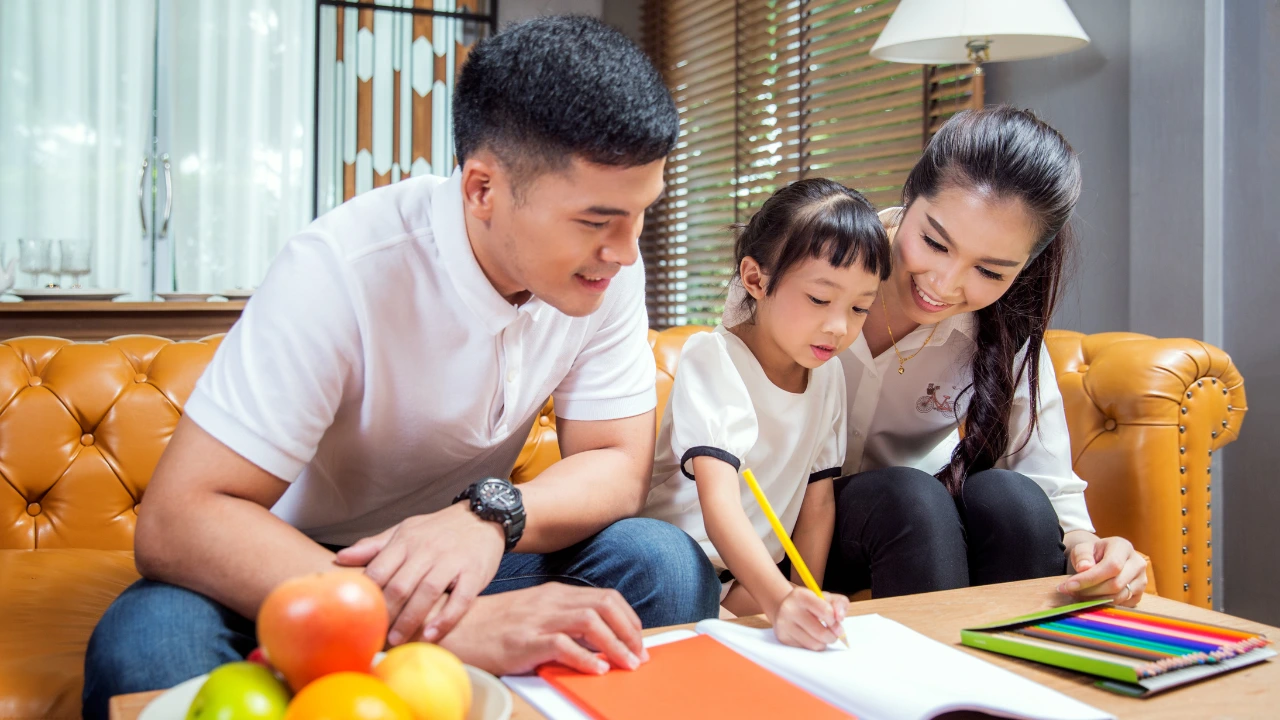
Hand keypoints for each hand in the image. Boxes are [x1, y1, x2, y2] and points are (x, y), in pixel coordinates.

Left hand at [334, 503, 504, 644]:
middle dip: (386, 614)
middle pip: (400, 586)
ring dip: (410, 620)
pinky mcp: (474, 572)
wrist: (483, 516)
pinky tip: (432, 634)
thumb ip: (374, 546)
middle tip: (375, 637)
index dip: (367, 597)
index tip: (358, 619)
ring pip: (427, 593)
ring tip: (398, 641)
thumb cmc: (439, 529)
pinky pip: (460, 599)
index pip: (379, 571)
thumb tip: (340, 560)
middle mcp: (427, 550)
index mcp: (405, 541)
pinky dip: (446, 618)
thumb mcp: (405, 530)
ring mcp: (451, 560)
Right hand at [440, 583, 647, 675]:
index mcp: (556, 593)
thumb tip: (598, 640)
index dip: (628, 619)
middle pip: (605, 606)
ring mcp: (538, 618)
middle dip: (629, 631)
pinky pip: (563, 645)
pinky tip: (597, 670)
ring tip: (627, 664)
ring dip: (616, 645)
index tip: (637, 640)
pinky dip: (586, 658)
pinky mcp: (525, 640)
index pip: (606, 597)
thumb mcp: (534, 614)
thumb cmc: (494, 626)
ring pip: (591, 622)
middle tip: (639, 655)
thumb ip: (563, 621)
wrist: (455, 628)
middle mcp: (551, 601)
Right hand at [771, 587, 848, 650]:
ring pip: (814, 644)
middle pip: (821, 633)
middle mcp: (789, 609)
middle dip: (833, 636)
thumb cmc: (811, 603)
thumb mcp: (826, 598)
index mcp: (801, 595)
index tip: (835, 622)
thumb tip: (840, 618)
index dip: (834, 620)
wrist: (784, 607)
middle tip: (834, 634)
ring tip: (823, 636)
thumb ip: (840, 603)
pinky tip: (811, 637)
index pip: (826, 612)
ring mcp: (784, 624)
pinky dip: (813, 645)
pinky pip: (806, 649)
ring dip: (824, 643)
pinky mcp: (783, 638)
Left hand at [1058, 534, 1147, 606]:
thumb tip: (1084, 568)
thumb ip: (1082, 556)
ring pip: (1119, 597)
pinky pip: (1122, 604)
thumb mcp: (1083, 549)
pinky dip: (1104, 604)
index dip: (1090, 578)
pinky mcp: (1139, 594)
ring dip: (1095, 599)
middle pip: (1116, 584)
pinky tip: (1090, 599)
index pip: (1111, 566)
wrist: (1103, 559)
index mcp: (1123, 547)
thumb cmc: (1092, 553)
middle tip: (1069, 591)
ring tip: (1077, 595)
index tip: (1069, 585)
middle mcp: (1137, 563)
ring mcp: (1141, 580)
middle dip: (1090, 591)